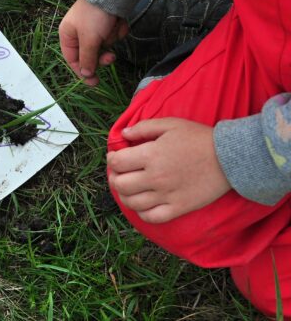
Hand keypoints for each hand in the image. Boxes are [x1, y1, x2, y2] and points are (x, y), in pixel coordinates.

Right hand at [58, 0, 127, 85]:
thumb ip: (87, 59)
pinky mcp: (106, 23)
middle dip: (102, 54)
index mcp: (67, 35)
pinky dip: (117, 30)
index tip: (95, 82)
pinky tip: (118, 21)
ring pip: (104, 45)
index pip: (73, 60)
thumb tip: (85, 75)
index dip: (83, 72)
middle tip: (111, 56)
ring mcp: (93, 27)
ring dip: (111, 39)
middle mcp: (78, 32)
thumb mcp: (89, 40)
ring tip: (113, 28)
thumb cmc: (95, 16)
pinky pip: (112, 35)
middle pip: (90, 55)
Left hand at [108, 118, 230, 223]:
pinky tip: (144, 203)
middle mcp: (155, 177)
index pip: (117, 163)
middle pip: (120, 185)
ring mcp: (166, 195)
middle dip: (115, 178)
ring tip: (129, 188)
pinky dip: (142, 212)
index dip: (112, 160)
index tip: (115, 157)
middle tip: (120, 173)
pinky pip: (152, 217)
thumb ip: (143, 127)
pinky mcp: (179, 207)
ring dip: (125, 195)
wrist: (230, 158)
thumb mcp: (170, 124)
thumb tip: (123, 134)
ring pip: (132, 203)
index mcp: (151, 155)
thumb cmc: (198, 138)